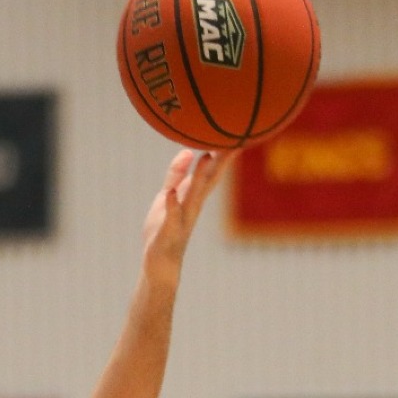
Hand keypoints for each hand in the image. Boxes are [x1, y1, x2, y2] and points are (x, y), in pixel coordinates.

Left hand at [141, 149, 234, 280]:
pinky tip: (171, 193)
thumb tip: (187, 150)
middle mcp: (193, 206)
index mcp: (194, 197)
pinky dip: (172, 205)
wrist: (161, 265)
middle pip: (209, 181)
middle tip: (234, 140)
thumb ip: (177, 175)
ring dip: (200, 177)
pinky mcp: (168, 232)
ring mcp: (182, 219)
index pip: (212, 171)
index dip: (223, 153)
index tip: (236, 132)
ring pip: (194, 196)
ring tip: (207, 157)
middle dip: (220, 161)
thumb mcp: (169, 196)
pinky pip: (171, 217)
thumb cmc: (165, 229)